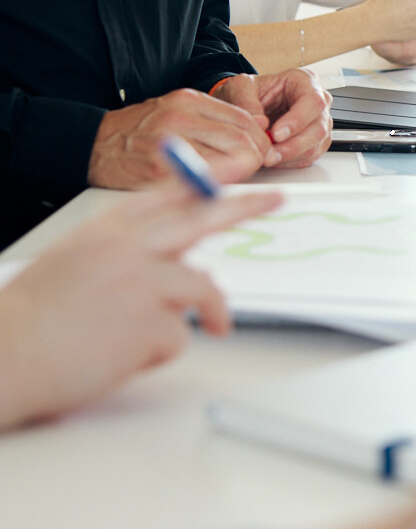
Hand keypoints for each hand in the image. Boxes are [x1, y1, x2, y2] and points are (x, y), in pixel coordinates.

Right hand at [0, 185, 282, 428]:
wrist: (0, 359)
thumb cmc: (30, 320)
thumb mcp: (72, 263)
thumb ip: (121, 252)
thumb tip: (176, 258)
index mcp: (103, 232)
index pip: (166, 195)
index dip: (206, 181)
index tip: (237, 169)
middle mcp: (125, 248)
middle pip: (200, 218)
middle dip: (243, 205)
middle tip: (275, 200)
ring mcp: (139, 282)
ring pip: (201, 285)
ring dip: (206, 312)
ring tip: (189, 331)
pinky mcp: (149, 324)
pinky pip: (181, 335)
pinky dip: (159, 351)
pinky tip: (120, 356)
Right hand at [88, 88, 272, 187]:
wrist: (91, 144)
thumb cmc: (138, 130)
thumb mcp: (176, 109)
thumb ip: (215, 116)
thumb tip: (261, 126)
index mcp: (187, 100)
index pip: (243, 119)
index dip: (260, 139)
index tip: (263, 150)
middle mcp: (180, 118)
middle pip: (241, 139)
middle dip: (257, 157)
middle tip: (258, 167)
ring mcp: (169, 144)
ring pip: (229, 159)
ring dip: (243, 172)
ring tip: (238, 176)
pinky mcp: (160, 171)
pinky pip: (204, 179)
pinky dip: (220, 184)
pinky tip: (216, 186)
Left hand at [213, 70, 332, 168]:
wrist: (245, 104)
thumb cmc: (248, 92)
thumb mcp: (239, 88)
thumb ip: (246, 102)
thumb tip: (260, 123)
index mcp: (304, 81)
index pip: (313, 102)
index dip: (297, 120)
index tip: (276, 134)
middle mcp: (317, 102)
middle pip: (319, 128)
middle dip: (293, 145)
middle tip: (269, 153)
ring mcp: (319, 123)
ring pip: (315, 145)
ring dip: (290, 155)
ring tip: (266, 157)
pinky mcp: (314, 142)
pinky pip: (309, 157)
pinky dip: (290, 162)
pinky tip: (273, 158)